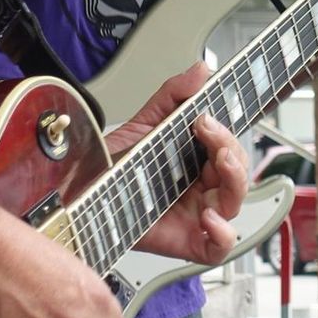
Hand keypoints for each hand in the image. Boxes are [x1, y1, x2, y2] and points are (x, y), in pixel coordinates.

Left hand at [105, 64, 248, 263]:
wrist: (80, 198)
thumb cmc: (113, 169)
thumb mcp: (144, 124)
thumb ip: (174, 94)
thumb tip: (201, 70)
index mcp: (197, 162)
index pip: (229, 146)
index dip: (228, 132)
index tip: (210, 115)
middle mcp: (200, 188)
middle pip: (237, 171)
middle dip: (229, 146)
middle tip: (206, 129)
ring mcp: (197, 215)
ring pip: (236, 201)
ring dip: (235, 178)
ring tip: (218, 160)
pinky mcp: (188, 241)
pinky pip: (220, 246)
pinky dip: (223, 232)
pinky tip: (209, 216)